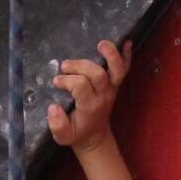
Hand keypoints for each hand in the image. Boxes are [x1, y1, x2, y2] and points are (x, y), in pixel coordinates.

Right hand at [47, 39, 131, 153]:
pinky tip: (126, 42)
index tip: (56, 82)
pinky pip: (124, 69)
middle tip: (64, 65)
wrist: (94, 136)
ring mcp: (112, 89)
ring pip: (117, 70)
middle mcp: (103, 95)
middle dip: (81, 66)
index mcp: (90, 106)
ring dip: (111, 55)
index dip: (67, 81)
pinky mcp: (115, 84)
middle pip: (98, 74)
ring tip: (101, 43)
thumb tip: (53, 107)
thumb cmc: (76, 133)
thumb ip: (57, 125)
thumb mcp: (62, 136)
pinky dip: (127, 56)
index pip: (81, 86)